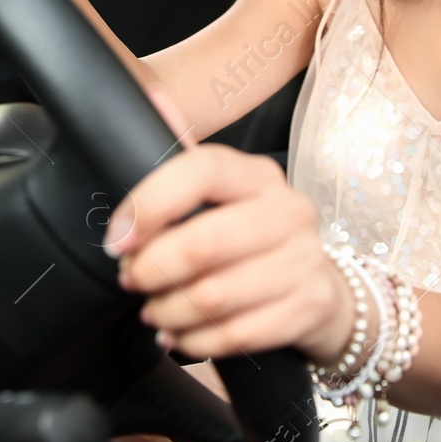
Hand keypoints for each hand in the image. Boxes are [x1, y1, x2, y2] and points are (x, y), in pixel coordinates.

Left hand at [103, 144, 356, 365]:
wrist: (322, 291)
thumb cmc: (256, 238)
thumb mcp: (225, 195)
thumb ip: (183, 159)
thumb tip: (151, 99)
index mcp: (258, 176)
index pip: (201, 171)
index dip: (150, 204)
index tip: (118, 239)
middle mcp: (288, 211)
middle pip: (205, 243)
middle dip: (153, 269)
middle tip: (132, 279)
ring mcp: (304, 261)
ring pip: (215, 296)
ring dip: (168, 311)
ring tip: (152, 312)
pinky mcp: (308, 306)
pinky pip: (238, 334)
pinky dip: (196, 342)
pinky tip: (179, 338)